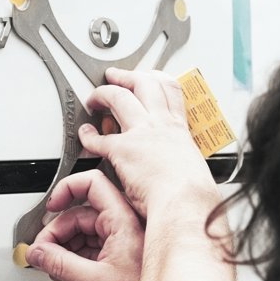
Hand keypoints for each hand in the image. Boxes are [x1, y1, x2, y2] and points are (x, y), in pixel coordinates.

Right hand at [25, 169, 143, 280]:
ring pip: (82, 229)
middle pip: (80, 212)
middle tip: (43, 250)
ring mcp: (120, 237)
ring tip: (52, 264)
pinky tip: (64, 268)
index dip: (67, 189)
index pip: (91, 184)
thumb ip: (61, 265)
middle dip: (57, 230)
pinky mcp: (117, 251)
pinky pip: (89, 243)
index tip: (51, 206)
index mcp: (122, 220)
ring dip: (63, 244)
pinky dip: (73, 253)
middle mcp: (123, 223)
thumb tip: (37, 253)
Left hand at [80, 68, 217, 216]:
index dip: (155, 78)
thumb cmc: (192, 196)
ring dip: (103, 94)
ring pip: (119, 98)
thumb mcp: (194, 167)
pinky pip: (99, 138)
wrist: (184, 204)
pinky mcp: (122, 150)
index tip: (148, 76)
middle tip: (115, 76)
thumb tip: (182, 168)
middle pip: (143, 84)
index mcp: (179, 130)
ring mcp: (141, 134)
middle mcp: (160, 125)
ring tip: (94, 98)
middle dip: (126, 76)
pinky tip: (85, 136)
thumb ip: (183, 160)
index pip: (170, 90)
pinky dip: (88, 136)